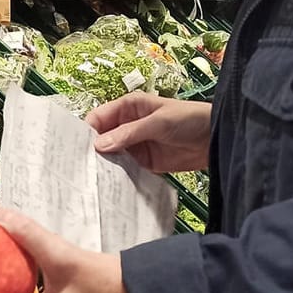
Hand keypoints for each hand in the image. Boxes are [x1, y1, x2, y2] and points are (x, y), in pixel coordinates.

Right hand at [86, 93, 211, 172]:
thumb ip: (129, 133)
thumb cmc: (189, 119)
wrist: (216, 139)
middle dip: (92, 152)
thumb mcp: (158, 122)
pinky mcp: (144, 163)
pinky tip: (111, 185)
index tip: (76, 150)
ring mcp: (135, 146)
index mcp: (128, 108)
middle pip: (102, 139)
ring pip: (112, 156)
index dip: (87, 132)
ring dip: (104, 166)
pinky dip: (119, 176)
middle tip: (80, 169)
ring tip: (92, 180)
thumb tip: (98, 145)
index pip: (99, 118)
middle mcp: (127, 126)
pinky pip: (126, 169)